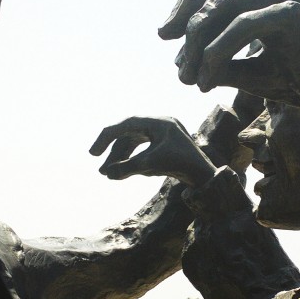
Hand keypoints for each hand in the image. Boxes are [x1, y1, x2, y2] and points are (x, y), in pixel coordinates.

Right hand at [90, 116, 217, 187]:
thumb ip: (128, 167)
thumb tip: (107, 173)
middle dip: (114, 152)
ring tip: (108, 174)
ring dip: (121, 158)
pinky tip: (122, 172)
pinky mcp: (164, 146)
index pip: (126, 125)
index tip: (94, 153)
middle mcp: (160, 125)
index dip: (106, 137)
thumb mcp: (152, 165)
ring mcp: (162, 135)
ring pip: (134, 144)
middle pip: (128, 135)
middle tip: (100, 167)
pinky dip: (132, 160)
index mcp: (159, 122)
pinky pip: (142, 150)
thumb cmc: (181, 165)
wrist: (205, 176)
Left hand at [159, 0, 299, 120]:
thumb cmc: (290, 81)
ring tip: (192, 76)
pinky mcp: (293, 14)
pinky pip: (245, 23)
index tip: (164, 35)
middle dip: (190, 26)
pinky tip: (210, 75)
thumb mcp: (242, 72)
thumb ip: (215, 62)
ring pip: (228, 3)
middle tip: (180, 67)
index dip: (186, 6)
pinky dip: (220, 49)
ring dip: (201, 40)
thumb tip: (181, 64)